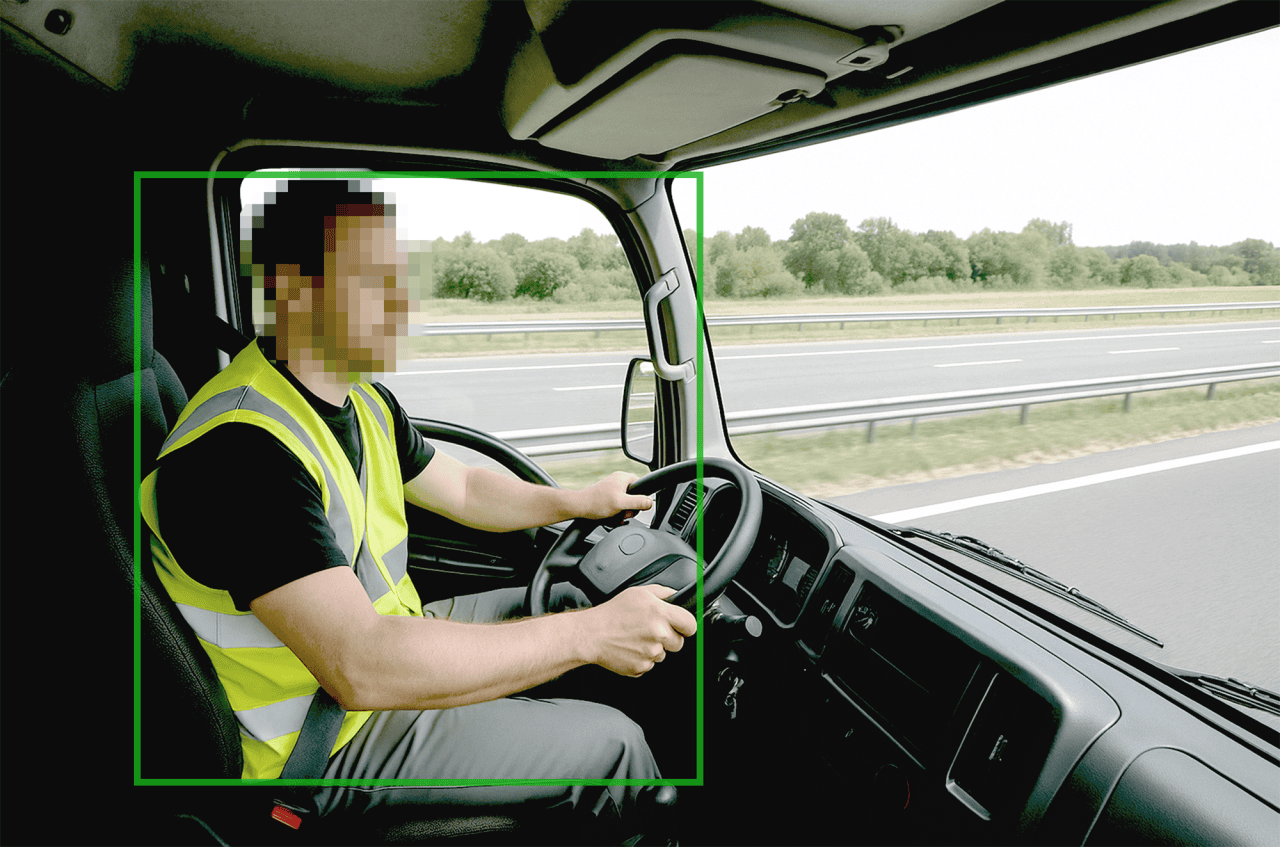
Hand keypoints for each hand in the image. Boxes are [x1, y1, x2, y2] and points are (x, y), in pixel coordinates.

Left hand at [576, 471, 652, 521]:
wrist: (579, 507)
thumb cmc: (596, 502)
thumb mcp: (621, 503)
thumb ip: (638, 502)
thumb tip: (650, 503)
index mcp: (623, 477)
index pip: (642, 486)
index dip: (640, 498)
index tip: (633, 505)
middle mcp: (618, 482)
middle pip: (635, 497)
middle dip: (630, 508)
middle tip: (622, 512)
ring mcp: (613, 490)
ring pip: (627, 504)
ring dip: (623, 513)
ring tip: (615, 515)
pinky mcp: (608, 498)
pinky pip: (619, 507)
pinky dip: (617, 514)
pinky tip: (612, 517)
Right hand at [579, 585, 698, 676]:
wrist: (591, 634)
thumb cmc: (612, 613)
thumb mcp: (638, 593)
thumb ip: (662, 592)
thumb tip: (676, 595)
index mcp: (660, 613)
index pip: (690, 625)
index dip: (686, 625)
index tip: (681, 626)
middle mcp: (658, 634)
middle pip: (679, 643)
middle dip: (669, 638)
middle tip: (651, 631)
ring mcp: (650, 653)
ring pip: (663, 654)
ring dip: (654, 648)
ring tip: (636, 638)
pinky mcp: (641, 667)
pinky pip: (650, 665)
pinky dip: (642, 659)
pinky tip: (631, 648)